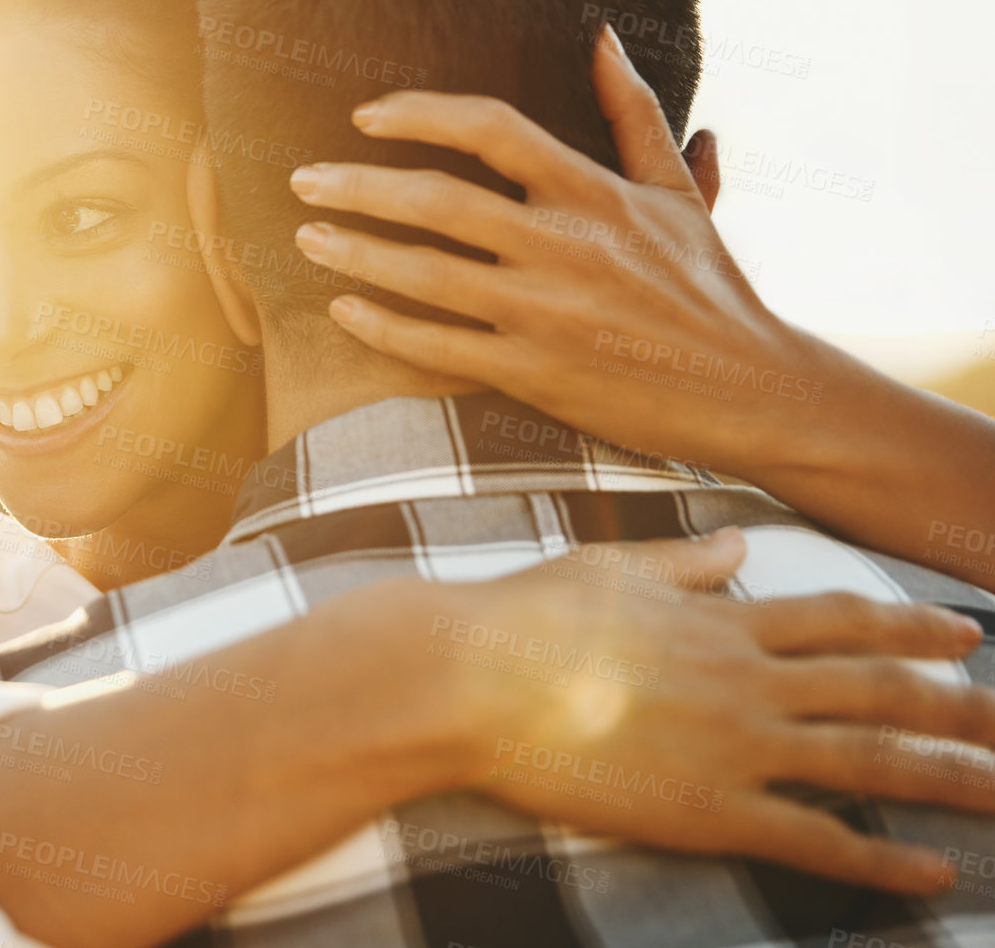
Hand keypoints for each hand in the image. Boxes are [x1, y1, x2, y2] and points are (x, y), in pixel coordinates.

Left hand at [286, 24, 815, 477]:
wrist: (748, 388)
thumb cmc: (708, 285)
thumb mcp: (677, 191)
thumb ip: (633, 112)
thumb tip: (602, 38)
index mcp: (594, 191)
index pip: (490, 129)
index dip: (419, 115)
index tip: (365, 116)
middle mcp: (564, 246)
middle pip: (436, 201)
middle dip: (357, 186)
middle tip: (302, 179)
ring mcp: (545, 312)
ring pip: (425, 274)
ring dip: (355, 252)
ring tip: (306, 236)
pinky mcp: (533, 374)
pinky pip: (438, 348)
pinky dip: (384, 327)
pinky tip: (344, 310)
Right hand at [418, 528, 994, 892]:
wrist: (470, 677)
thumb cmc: (523, 618)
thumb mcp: (607, 569)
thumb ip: (682, 564)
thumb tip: (740, 543)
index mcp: (719, 621)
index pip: (841, 618)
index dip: (910, 623)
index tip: (965, 628)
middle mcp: (746, 679)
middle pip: (881, 689)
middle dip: (963, 702)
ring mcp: (735, 745)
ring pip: (870, 759)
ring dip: (953, 775)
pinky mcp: (709, 809)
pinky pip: (815, 839)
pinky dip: (881, 859)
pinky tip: (933, 870)